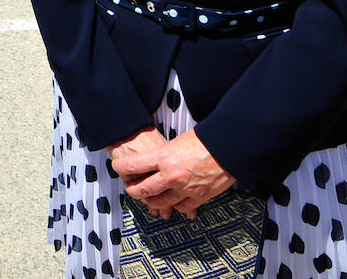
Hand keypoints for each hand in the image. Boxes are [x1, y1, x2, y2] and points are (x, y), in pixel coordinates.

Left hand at [113, 130, 234, 219]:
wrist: (228, 149)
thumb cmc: (205, 140)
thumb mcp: (177, 142)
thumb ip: (164, 154)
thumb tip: (154, 160)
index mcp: (164, 157)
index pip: (133, 165)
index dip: (121, 167)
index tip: (117, 167)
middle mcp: (171, 175)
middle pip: (143, 189)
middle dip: (133, 190)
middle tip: (130, 188)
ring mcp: (184, 189)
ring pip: (160, 202)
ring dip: (151, 201)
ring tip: (147, 198)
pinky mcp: (197, 197)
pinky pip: (181, 207)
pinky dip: (175, 206)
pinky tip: (172, 203)